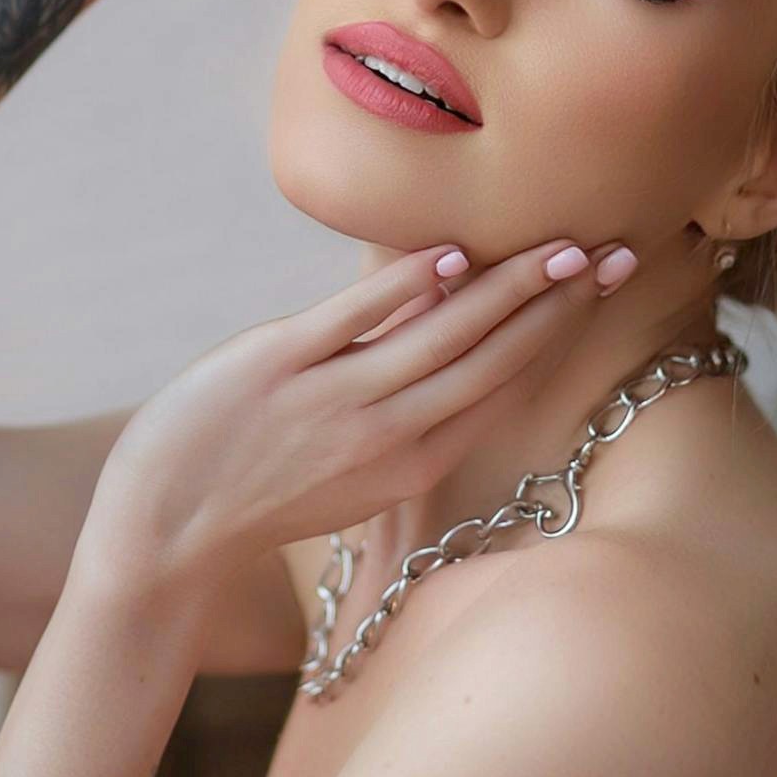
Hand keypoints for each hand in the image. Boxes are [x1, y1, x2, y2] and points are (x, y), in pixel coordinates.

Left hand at [81, 236, 636, 591]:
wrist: (164, 529)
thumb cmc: (257, 494)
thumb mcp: (351, 474)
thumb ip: (400, 416)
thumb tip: (439, 334)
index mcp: (411, 462)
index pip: (503, 384)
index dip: (559, 332)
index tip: (604, 284)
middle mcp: (387, 434)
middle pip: (491, 358)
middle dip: (556, 303)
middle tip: (613, 251)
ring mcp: (334, 400)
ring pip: (440, 337)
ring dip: (506, 288)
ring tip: (557, 246)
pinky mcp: (277, 365)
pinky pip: (353, 317)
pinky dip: (403, 287)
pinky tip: (449, 255)